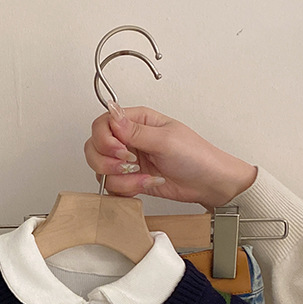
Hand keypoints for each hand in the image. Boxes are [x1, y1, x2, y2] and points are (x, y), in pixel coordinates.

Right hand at [84, 104, 257, 209]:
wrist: (208, 183)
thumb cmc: (196, 156)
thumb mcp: (166, 139)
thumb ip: (135, 130)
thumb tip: (112, 114)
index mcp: (138, 121)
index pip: (102, 124)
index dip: (105, 139)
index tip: (122, 150)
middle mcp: (129, 139)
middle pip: (94, 147)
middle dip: (108, 161)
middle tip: (130, 164)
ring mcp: (128, 161)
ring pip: (101, 170)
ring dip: (122, 178)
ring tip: (143, 176)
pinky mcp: (130, 179)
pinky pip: (112, 186)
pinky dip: (127, 189)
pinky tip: (146, 184)